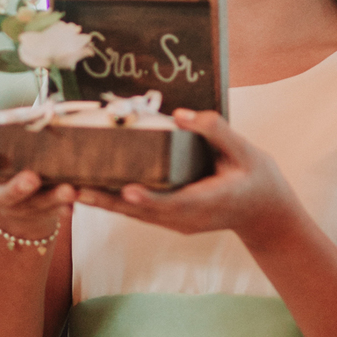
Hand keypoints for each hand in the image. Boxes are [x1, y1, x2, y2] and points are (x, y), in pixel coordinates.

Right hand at [0, 141, 75, 246]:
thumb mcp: (3, 143)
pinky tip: (74, 205)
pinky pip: (52, 214)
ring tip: (68, 191)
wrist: (20, 196)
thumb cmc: (11, 156)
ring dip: (51, 199)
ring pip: (31, 206)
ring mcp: (15, 207)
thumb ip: (13, 132)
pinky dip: (63, 208)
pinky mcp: (37, 215)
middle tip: (32, 179)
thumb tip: (38, 114)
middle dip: (15, 189)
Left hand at [78, 110, 305, 252]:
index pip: (175, 204)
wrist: (266, 214)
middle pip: (142, 212)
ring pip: (134, 214)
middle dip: (109, 201)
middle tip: (75, 189)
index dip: (150, 199)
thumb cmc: (258, 179)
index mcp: (208, 202)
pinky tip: (90, 189)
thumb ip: (215, 131)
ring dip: (104, 202)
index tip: (129, 190)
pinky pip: (137, 211)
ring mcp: (176, 222)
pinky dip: (114, 201)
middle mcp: (186, 219)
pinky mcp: (169, 218)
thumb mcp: (246, 152)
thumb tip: (182, 114)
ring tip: (70, 189)